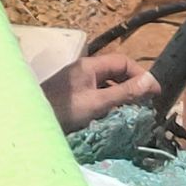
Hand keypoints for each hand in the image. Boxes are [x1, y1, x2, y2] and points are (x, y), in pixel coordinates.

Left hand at [42, 47, 161, 133]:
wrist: (31, 124)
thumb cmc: (63, 111)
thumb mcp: (97, 103)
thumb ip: (124, 93)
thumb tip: (152, 82)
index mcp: (89, 66)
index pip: (123, 62)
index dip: (141, 75)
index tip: (154, 94)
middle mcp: (83, 70)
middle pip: (115, 72)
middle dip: (132, 86)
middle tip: (146, 105)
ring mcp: (76, 83)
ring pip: (106, 85)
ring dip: (121, 96)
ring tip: (134, 113)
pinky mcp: (72, 96)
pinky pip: (96, 95)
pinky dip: (108, 103)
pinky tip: (113, 117)